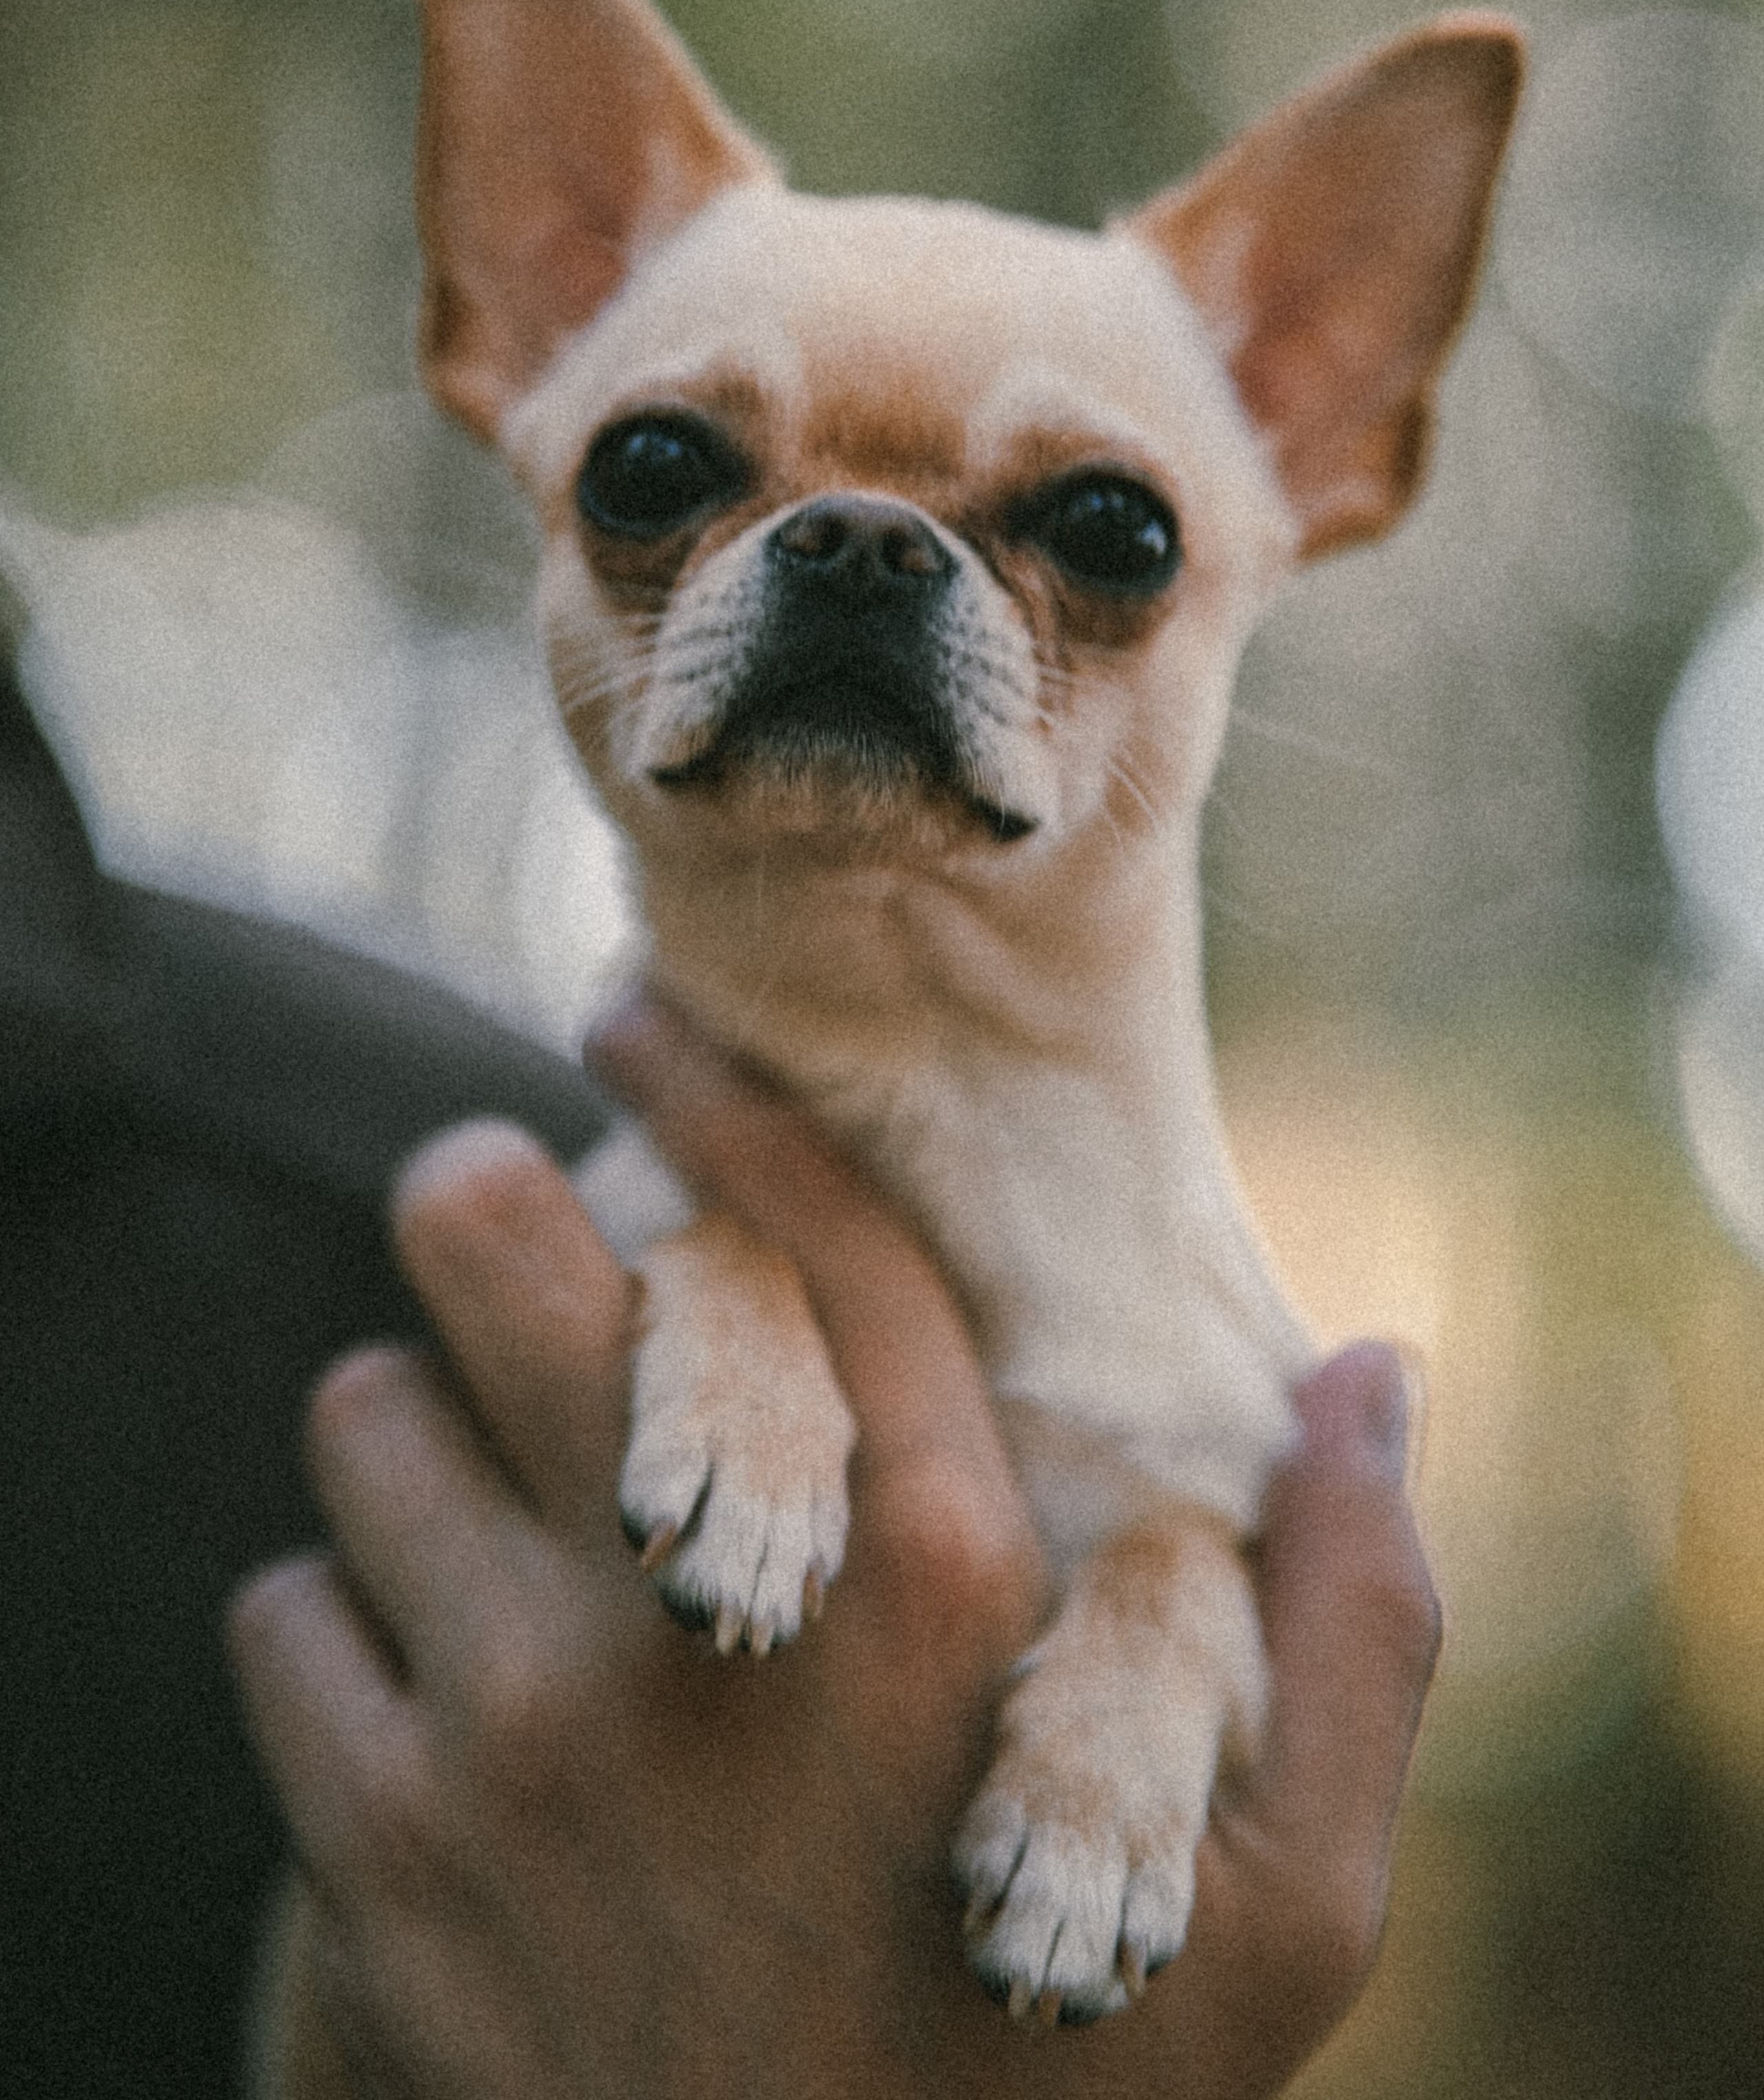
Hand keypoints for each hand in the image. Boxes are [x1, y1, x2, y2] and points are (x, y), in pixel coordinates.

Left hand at [230, 999, 1439, 2099]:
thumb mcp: (1285, 1922)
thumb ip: (1355, 1631)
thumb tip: (1371, 1375)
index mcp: (943, 1591)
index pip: (807, 1238)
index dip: (703, 1083)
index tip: (622, 1010)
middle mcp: (714, 1620)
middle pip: (494, 1244)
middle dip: (485, 1203)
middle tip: (506, 1232)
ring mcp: (519, 1734)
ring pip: (360, 1420)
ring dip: (414, 1446)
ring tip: (489, 1518)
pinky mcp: (375, 1858)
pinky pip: (281, 1618)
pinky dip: (338, 1634)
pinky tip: (427, 1706)